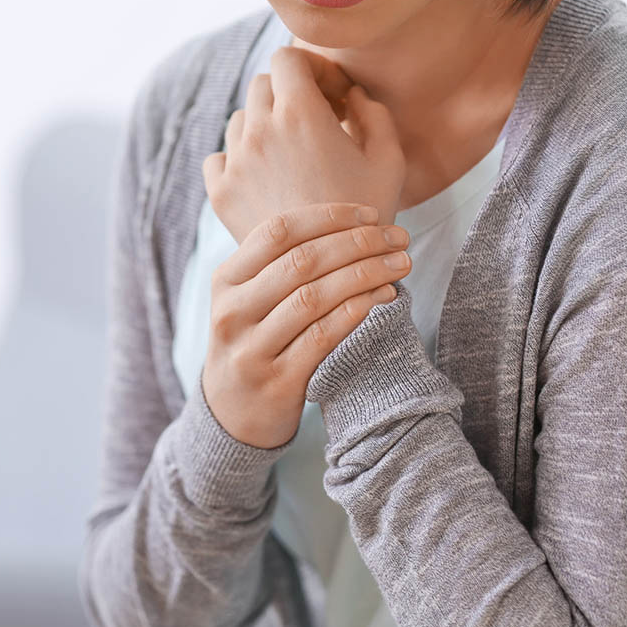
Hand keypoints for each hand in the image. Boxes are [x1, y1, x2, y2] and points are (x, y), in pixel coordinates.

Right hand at [200, 202, 411, 449]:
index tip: (371, 213)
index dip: (329, 216)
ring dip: (366, 274)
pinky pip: (323, 336)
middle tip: (398, 238)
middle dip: (358, 243)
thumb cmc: (255, 341)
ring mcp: (251, 349)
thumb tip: (352, 221)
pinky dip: (358, 311)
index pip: (278, 231)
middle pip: (302, 261)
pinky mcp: (277, 381)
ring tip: (400, 265)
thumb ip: (280, 263)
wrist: (233, 413)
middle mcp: (232, 311)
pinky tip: (384, 297)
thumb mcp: (248, 298)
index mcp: (226, 280)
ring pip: (315, 297)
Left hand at [201, 46, 405, 244]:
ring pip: (240, 120)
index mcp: (300, 113)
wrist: (331, 273)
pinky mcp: (222, 193)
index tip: (331, 94)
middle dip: (290, 94)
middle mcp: (259, 130)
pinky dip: (236, 158)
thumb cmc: (367, 216)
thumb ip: (373, 113)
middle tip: (316, 122)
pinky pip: (218, 157)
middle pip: (262, 85)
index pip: (287, 58)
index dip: (311, 67)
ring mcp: (236, 162)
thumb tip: (352, 95)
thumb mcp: (388, 159)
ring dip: (264, 126)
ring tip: (291, 154)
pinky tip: (262, 175)